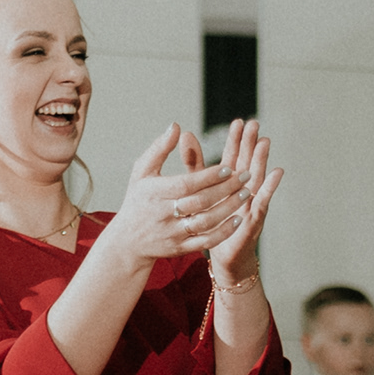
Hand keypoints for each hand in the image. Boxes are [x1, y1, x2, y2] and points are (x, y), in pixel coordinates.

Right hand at [104, 122, 240, 262]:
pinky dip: (223, 232)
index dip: (208, 176)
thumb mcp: (142, 172)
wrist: (128, 241)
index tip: (228, 167)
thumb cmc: (138, 199)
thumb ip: (159, 149)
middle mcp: (164, 214)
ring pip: (205, 222)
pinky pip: (205, 242)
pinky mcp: (181, 248)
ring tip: (246, 194)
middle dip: (225, 189)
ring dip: (228, 208)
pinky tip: (237, 219)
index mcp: (155, 193)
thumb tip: (176, 126)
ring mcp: (173, 233)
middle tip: (245, 176)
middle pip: (200, 202)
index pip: (186, 184)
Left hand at [203, 116, 279, 289]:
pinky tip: (277, 173)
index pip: (233, 157)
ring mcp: (250, 204)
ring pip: (256, 178)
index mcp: (228, 183)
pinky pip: (262, 201)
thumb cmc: (212, 220)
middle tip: (254, 124)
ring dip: (261, 160)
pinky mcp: (253, 220)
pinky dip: (270, 187)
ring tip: (264, 142)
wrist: (221, 253)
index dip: (236, 140)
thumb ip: (195, 164)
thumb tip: (184, 134)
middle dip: (250, 144)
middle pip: (247, 163)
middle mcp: (242, 190)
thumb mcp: (200, 189)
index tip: (238, 122)